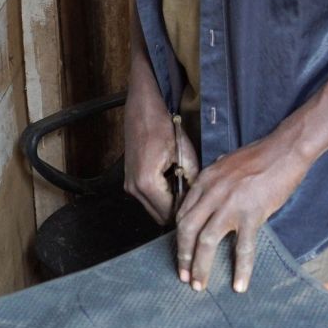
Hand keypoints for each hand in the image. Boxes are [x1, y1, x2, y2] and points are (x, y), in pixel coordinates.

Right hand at [122, 86, 197, 225]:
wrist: (142, 111)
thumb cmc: (162, 128)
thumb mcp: (184, 153)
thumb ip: (191, 179)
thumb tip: (196, 197)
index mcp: (147, 183)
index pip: (169, 212)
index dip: (185, 210)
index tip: (197, 203)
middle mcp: (134, 189)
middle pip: (160, 215)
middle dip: (177, 209)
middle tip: (192, 197)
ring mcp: (129, 186)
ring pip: (153, 208)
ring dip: (168, 203)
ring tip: (182, 186)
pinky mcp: (129, 181)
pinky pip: (147, 198)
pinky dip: (160, 195)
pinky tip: (171, 180)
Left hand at [175, 136, 308, 292]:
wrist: (285, 150)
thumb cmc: (261, 155)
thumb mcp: (227, 164)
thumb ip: (215, 182)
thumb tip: (208, 197)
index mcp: (205, 180)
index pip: (183, 213)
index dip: (179, 237)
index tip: (181, 253)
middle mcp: (212, 192)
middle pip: (187, 229)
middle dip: (183, 256)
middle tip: (183, 276)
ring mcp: (231, 204)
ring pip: (206, 241)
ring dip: (201, 267)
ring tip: (200, 286)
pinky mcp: (252, 214)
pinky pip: (243, 247)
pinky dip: (241, 269)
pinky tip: (239, 285)